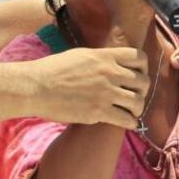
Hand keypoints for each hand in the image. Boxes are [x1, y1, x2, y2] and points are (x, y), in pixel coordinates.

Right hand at [28, 46, 149, 128]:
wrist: (35, 87)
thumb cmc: (53, 70)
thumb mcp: (82, 55)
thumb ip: (102, 59)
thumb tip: (114, 63)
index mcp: (106, 56)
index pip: (140, 58)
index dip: (143, 68)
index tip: (138, 76)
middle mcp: (110, 72)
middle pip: (142, 81)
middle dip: (142, 90)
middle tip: (135, 97)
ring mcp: (105, 92)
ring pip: (137, 101)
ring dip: (137, 108)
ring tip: (131, 112)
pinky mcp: (98, 111)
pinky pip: (126, 119)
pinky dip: (131, 123)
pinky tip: (128, 123)